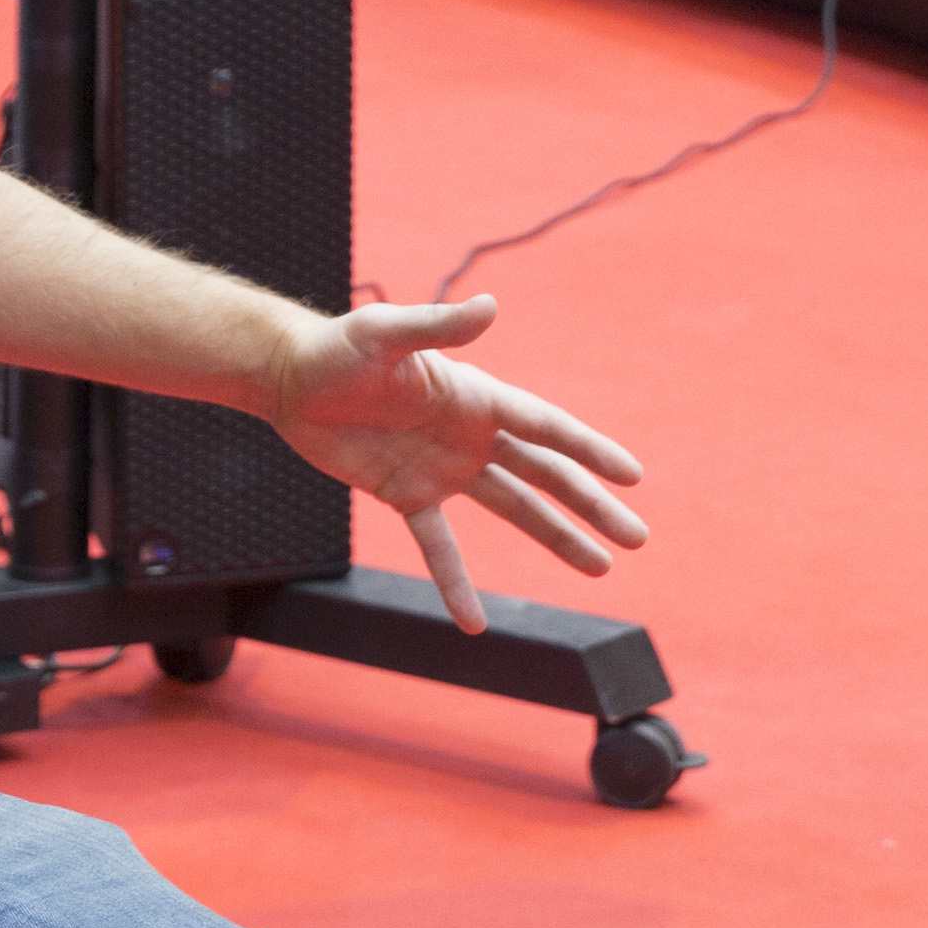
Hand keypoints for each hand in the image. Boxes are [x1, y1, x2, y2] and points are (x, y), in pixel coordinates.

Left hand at [267, 299, 653, 634]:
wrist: (290, 378)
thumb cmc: (338, 347)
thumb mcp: (385, 332)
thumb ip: (439, 326)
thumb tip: (491, 305)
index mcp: (477, 397)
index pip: (547, 428)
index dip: (591, 452)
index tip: (633, 476)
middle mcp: (471, 435)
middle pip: (545, 476)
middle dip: (592, 506)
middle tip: (637, 537)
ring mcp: (444, 468)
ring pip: (514, 510)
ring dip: (556, 537)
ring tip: (601, 567)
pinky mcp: (407, 496)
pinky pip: (440, 547)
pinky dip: (457, 583)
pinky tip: (475, 622)